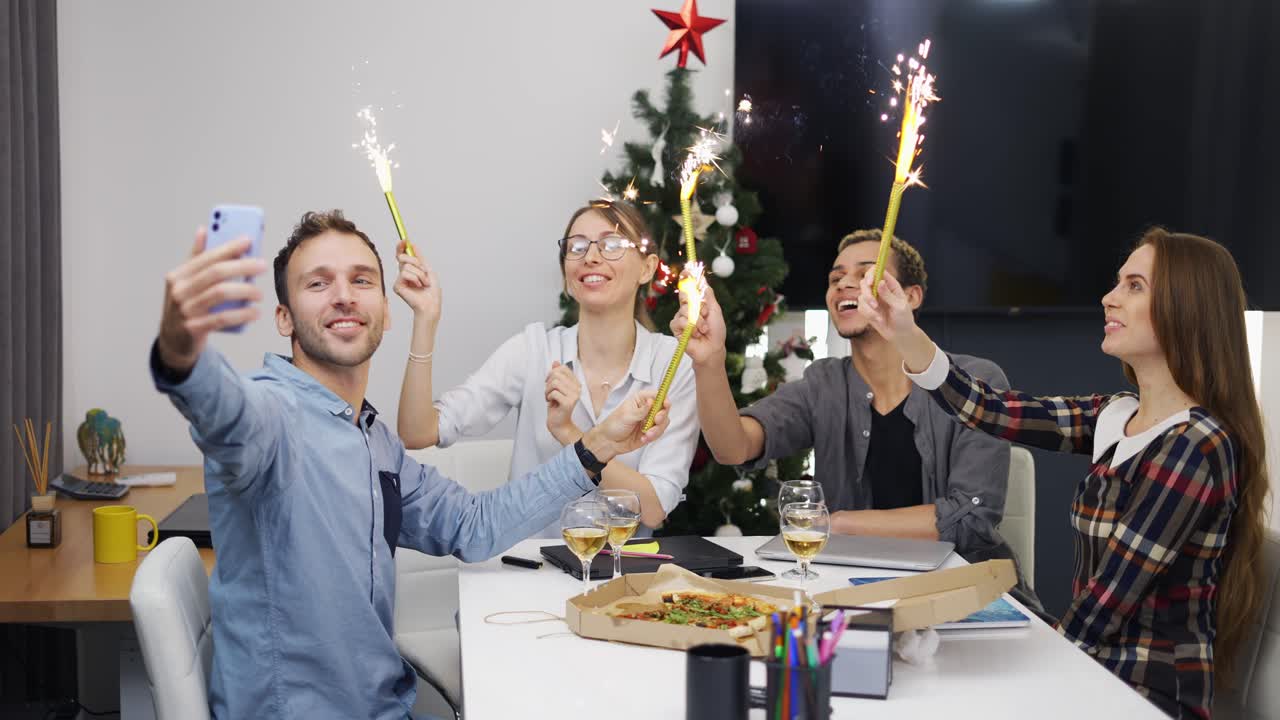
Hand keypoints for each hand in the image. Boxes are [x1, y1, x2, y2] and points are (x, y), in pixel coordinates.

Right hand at [157, 228, 266, 372]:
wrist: (173, 341)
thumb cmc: (186, 306)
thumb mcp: (185, 282)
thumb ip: (195, 257)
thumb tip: (203, 229)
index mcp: (177, 275)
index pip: (206, 257)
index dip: (228, 247)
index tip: (248, 240)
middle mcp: (178, 291)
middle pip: (216, 273)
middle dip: (242, 266)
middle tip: (262, 265)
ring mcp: (184, 310)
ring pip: (220, 294)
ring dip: (245, 290)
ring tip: (260, 293)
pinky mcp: (193, 328)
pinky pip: (221, 319)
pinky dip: (241, 314)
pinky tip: (255, 312)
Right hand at [393, 240, 440, 325]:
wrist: (431, 304)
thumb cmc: (431, 292)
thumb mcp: (428, 270)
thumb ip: (419, 257)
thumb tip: (412, 244)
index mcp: (411, 270)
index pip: (402, 255)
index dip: (402, 247)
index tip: (405, 240)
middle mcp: (403, 274)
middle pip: (403, 257)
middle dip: (416, 261)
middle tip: (424, 271)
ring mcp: (400, 280)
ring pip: (407, 266)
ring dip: (420, 274)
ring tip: (424, 283)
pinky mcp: (397, 286)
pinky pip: (405, 274)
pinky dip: (416, 279)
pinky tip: (418, 287)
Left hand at [545, 361, 582, 443]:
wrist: (559, 424)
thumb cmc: (557, 406)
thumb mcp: (555, 388)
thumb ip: (557, 375)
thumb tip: (555, 362)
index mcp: (575, 383)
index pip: (563, 368)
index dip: (552, 373)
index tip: (549, 382)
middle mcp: (577, 388)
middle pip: (557, 374)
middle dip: (548, 383)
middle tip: (548, 392)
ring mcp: (574, 395)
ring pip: (555, 383)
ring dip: (547, 390)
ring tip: (549, 397)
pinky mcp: (569, 403)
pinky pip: (554, 393)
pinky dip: (548, 397)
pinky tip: (551, 403)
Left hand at [582, 390, 669, 463]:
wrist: (609, 442)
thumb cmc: (614, 424)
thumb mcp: (627, 416)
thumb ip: (641, 410)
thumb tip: (652, 401)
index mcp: (640, 399)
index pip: (657, 395)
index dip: (663, 398)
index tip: (665, 404)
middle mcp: (647, 409)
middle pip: (664, 409)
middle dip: (661, 416)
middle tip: (656, 421)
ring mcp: (650, 420)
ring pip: (663, 422)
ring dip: (657, 429)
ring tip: (647, 434)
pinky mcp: (651, 431)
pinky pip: (659, 432)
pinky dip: (653, 436)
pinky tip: (644, 438)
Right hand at [669, 281, 724, 367]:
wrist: (712, 348)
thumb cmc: (716, 331)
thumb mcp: (715, 310)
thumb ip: (708, 296)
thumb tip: (704, 281)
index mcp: (697, 303)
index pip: (689, 288)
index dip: (687, 279)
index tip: (686, 270)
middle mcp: (687, 308)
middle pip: (685, 295)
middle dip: (696, 303)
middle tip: (704, 312)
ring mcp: (681, 317)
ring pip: (683, 309)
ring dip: (697, 320)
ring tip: (703, 329)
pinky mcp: (676, 328)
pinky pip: (679, 321)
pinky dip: (689, 327)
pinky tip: (695, 334)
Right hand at [857, 270, 935, 371]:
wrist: (900, 334)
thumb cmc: (904, 319)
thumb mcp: (899, 306)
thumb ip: (888, 295)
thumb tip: (879, 282)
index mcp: (890, 285)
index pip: (877, 271)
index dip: (871, 273)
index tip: (870, 282)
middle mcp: (880, 290)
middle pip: (865, 282)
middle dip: (867, 293)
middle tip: (874, 304)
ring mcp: (873, 299)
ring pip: (861, 296)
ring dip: (868, 308)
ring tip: (879, 317)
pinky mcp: (868, 309)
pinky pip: (860, 307)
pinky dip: (868, 314)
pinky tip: (877, 320)